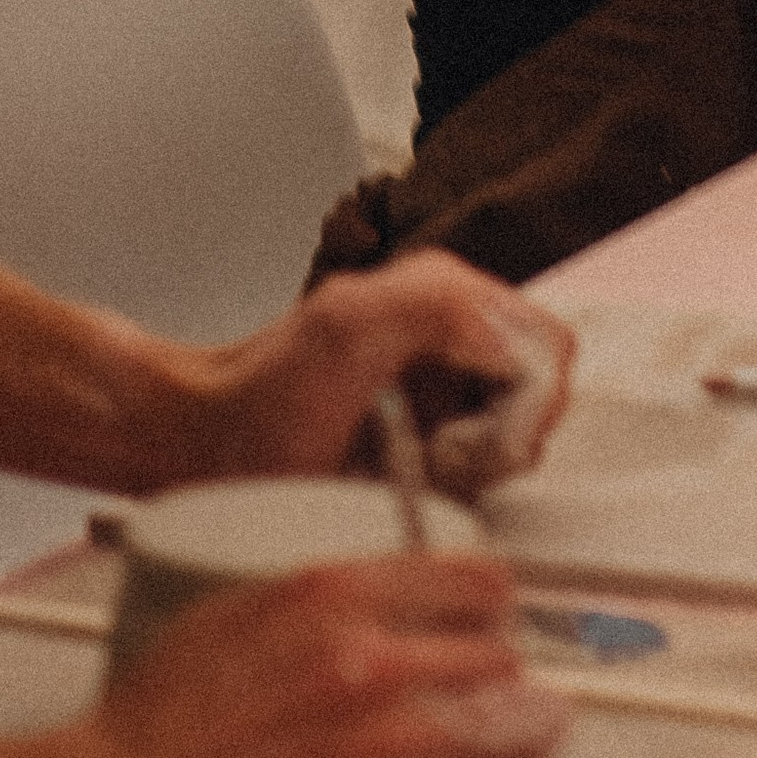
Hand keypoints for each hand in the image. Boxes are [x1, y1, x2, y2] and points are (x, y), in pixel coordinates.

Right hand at [21, 552, 567, 757]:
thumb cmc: (136, 736)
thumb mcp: (226, 615)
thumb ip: (314, 602)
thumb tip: (380, 601)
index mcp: (334, 598)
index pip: (479, 582)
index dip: (493, 615)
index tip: (493, 635)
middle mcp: (376, 664)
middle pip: (504, 661)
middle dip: (501, 687)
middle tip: (492, 714)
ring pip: (522, 733)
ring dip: (521, 751)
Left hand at [187, 256, 575, 488]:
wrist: (211, 447)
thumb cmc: (261, 404)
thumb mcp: (344, 330)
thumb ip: (437, 306)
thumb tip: (510, 343)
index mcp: (445, 287)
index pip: (545, 350)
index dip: (518, 410)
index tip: (456, 445)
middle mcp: (457, 318)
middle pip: (544, 386)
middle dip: (501, 436)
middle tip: (437, 456)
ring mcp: (452, 368)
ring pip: (525, 423)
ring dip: (481, 458)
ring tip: (418, 463)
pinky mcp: (443, 413)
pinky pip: (495, 447)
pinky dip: (466, 470)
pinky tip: (417, 470)